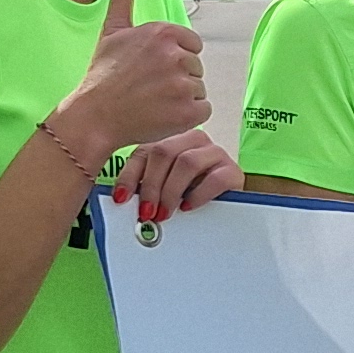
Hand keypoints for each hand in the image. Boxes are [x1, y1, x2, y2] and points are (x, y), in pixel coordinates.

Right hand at [63, 0, 209, 159]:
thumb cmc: (103, 74)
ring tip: (153, 101)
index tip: (151, 69)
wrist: (94, 116)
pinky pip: (203, 110)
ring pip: (199, 89)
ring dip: (182, 98)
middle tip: (149, 87)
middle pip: (196, 68)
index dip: (173, 59)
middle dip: (177, 78)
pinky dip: (188, 116)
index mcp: (165, 32)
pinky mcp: (189, 111)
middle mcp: (176, 56)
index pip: (192, 46)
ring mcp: (183, 84)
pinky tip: (163, 115)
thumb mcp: (113, 28)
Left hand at [110, 128, 238, 227]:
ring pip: (187, 162)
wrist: (228, 206)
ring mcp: (214, 153)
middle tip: (147, 210)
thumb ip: (147, 188)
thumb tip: (123, 200)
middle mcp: (192, 140)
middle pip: (164, 152)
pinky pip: (215, 178)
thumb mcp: (163, 189)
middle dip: (151, 186)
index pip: (144, 151)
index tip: (121, 198)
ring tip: (165, 212)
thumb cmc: (191, 195)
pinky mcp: (232, 170)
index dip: (129, 176)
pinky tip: (188, 206)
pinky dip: (198, 194)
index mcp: (171, 140)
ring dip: (171, 191)